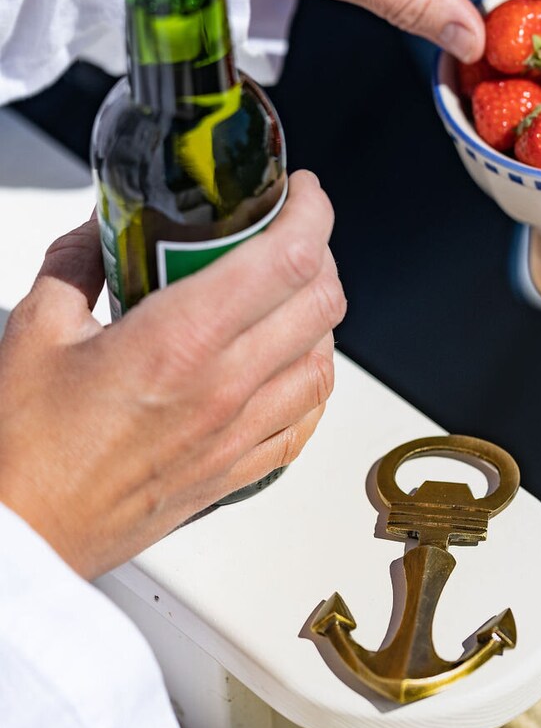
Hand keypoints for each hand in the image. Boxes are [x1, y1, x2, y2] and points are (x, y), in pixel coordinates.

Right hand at [0, 171, 344, 578]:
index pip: (286, 260)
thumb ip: (76, 263)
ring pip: (324, 361)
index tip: (303, 193)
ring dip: (321, 316)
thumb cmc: (23, 450)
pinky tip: (296, 365)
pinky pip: (306, 420)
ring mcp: (235, 435)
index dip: (310, 212)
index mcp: (177, 342)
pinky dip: (314, 381)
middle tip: (296, 235)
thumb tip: (105, 227)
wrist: (23, 535)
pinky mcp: (235, 473)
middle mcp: (222, 388)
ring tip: (295, 294)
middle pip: (321, 304)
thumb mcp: (35, 329)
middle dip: (321, 253)